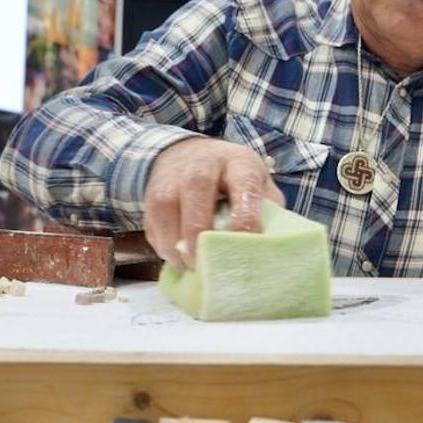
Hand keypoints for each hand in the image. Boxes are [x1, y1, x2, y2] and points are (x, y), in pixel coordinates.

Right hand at [144, 138, 283, 268]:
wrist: (187, 155)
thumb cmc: (231, 177)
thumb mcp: (257, 182)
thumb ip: (269, 209)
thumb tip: (272, 244)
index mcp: (237, 162)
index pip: (243, 184)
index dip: (245, 218)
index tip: (245, 245)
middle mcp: (201, 164)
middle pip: (196, 190)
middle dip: (200, 231)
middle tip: (207, 263)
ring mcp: (171, 177)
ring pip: (166, 209)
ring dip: (177, 244)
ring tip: (192, 267)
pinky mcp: (150, 196)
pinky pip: (152, 225)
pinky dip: (164, 247)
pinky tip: (179, 258)